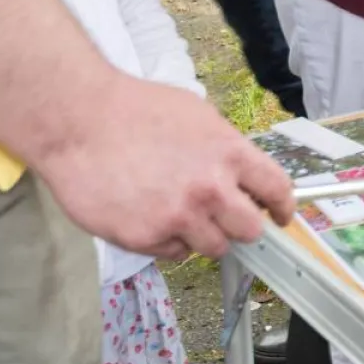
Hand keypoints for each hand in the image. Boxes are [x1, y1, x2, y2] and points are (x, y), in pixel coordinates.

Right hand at [33, 74, 294, 259]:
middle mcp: (209, 189)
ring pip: (212, 248)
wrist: (79, 122)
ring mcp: (178, 217)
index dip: (284, 207)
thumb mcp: (197, 116)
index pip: (277, 189)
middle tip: (226, 219)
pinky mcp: (145, 237)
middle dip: (241, 226)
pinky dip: (167, 241)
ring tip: (178, 211)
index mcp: (228, 153)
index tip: (282, 216)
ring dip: (202, 235)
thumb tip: (242, 173)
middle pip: (249, 231)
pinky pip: (173, 253)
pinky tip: (149, 215)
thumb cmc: (134, 110)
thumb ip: (224, 148)